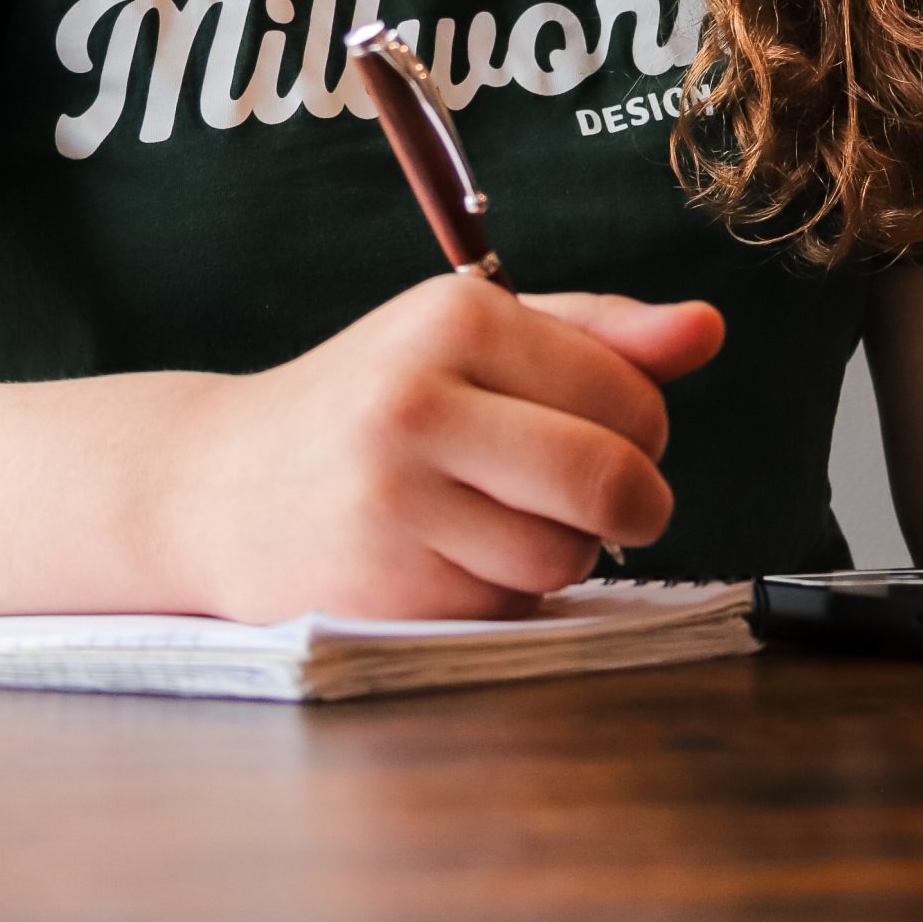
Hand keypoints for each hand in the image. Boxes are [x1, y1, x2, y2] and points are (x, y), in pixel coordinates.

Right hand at [178, 278, 723, 622]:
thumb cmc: (370, 401)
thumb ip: (600, 333)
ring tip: (498, 518)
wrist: (214, 485)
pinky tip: (446, 556)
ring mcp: (393, 499)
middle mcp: (419, 399)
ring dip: (562, 553)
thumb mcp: (475, 336)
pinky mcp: (380, 585)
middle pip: (611, 480)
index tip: (607, 432)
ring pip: (566, 556)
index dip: (644, 429)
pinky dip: (501, 591)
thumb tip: (708, 328)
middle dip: (635, 504)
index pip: (631, 395)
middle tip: (606, 501)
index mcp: (458, 316)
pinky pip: (507, 605)